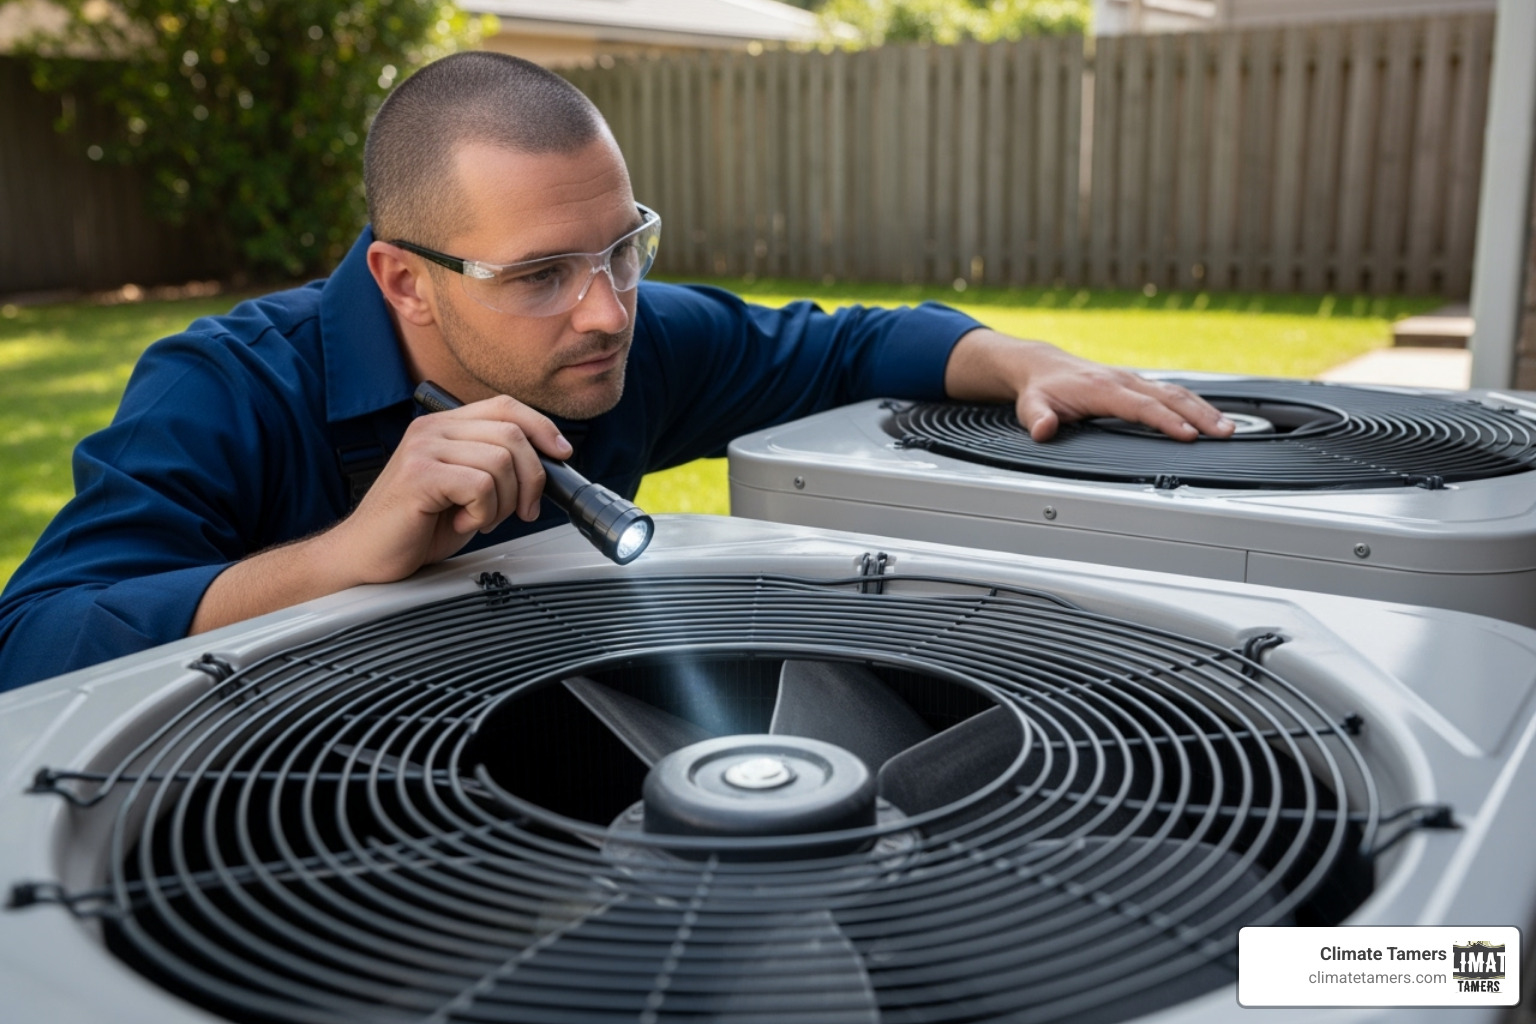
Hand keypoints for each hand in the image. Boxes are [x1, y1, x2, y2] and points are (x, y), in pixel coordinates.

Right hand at [330, 394, 571, 582]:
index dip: (542, 427)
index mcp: (444, 426)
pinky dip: (482, 513)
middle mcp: (432, 429)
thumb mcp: (466, 488)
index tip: (561, 454)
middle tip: (519, 511)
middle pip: (512, 434)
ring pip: (501, 461)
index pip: (506, 406)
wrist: (367, 556)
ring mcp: (423, 448)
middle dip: (531, 479)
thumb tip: (547, 463)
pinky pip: (481, 485)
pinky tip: (459, 523)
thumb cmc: (416, 527)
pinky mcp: (419, 475)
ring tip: (478, 519)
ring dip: (503, 502)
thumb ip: (496, 467)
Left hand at [944, 329, 1234, 441]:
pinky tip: (1212, 417)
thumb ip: (1037, 418)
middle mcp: (1124, 381)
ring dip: (1204, 410)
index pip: (1141, 406)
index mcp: (1102, 388)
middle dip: (1200, 415)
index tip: (1189, 434)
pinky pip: (1173, 392)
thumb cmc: (1041, 390)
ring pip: (1177, 392)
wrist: (1042, 367)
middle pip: (1169, 397)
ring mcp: (1134, 381)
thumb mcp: (1031, 406)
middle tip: (1225, 433)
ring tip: (1229, 429)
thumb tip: (1043, 429)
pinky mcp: (1139, 385)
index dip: (1166, 420)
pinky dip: (1195, 404)